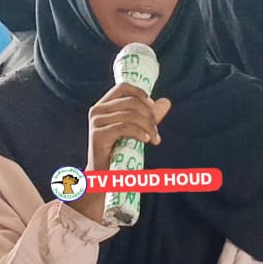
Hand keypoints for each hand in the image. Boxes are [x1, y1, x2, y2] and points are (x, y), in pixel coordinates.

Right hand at [69, 83, 170, 222]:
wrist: (106, 176)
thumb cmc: (121, 151)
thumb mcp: (137, 130)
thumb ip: (149, 116)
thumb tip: (166, 101)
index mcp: (104, 105)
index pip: (123, 87)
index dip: (141, 94)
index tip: (152, 108)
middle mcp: (97, 110)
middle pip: (131, 102)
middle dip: (149, 116)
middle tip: (156, 132)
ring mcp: (96, 122)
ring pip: (130, 114)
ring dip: (148, 126)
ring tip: (154, 139)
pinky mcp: (98, 135)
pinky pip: (124, 127)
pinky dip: (139, 132)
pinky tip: (146, 141)